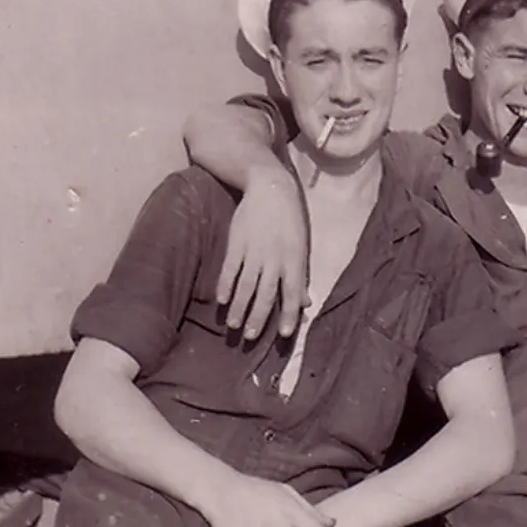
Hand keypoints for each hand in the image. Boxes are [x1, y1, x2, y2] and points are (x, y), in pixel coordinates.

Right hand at [217, 165, 309, 338]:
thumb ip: (300, 276)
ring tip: (234, 326)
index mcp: (294, 260)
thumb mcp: (301, 247)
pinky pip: (230, 268)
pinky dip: (225, 285)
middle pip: (266, 293)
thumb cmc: (290, 221)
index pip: (292, 292)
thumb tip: (305, 304)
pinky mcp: (237, 243)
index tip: (284, 334)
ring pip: (246, 285)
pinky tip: (222, 300)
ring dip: (239, 307)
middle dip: (258, 317)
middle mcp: (275, 258)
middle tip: (251, 337)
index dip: (288, 313)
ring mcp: (254, 251)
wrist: (270, 189)